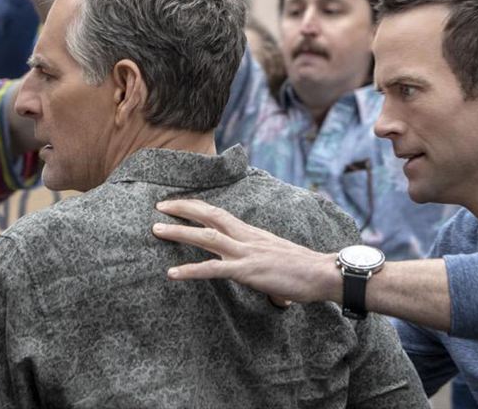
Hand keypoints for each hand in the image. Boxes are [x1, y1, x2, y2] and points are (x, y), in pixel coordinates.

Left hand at [152, 199, 340, 306]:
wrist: (322, 273)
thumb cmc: (303, 268)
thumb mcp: (275, 255)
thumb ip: (260, 256)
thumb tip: (255, 268)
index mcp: (252, 232)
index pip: (219, 212)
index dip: (197, 206)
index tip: (177, 203)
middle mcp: (246, 237)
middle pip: (209, 215)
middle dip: (182, 208)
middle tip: (158, 206)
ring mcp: (245, 252)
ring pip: (206, 237)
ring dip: (178, 232)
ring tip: (155, 230)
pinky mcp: (247, 270)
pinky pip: (212, 270)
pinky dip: (190, 270)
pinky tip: (172, 273)